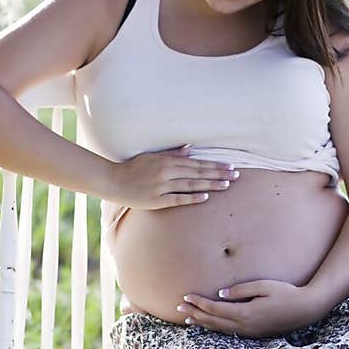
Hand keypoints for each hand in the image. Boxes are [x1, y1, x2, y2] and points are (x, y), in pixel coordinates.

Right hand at [108, 145, 236, 210]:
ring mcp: (162, 186)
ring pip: (191, 184)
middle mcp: (166, 172)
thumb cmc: (133, 168)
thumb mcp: (152, 156)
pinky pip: (178, 198)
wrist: (112, 181)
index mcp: (166, 161)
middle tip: (236, 175)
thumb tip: (191, 148)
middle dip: (218, 174)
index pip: (196, 163)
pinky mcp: (156, 200)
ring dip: (210, 184)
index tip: (230, 166)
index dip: (214, 165)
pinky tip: (206, 197)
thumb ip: (172, 153)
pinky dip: (192, 197)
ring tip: (227, 185)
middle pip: (198, 172)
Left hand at [177, 279, 321, 337]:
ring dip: (203, 323)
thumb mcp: (263, 286)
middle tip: (178, 308)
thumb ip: (240, 290)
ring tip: (188, 319)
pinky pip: (228, 332)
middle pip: (213, 321)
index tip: (186, 296)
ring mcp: (249, 332)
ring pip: (219, 329)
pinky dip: (215, 328)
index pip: (215, 308)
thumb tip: (220, 294)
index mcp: (245, 313)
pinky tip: (210, 325)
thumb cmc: (286, 293)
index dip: (198, 303)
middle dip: (195, 314)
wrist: (305, 310)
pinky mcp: (254, 333)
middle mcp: (244, 326)